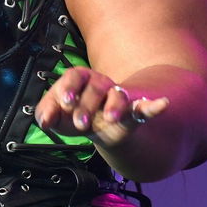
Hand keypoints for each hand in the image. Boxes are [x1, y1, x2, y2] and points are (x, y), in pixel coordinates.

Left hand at [34, 66, 168, 147]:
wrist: (97, 130)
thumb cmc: (74, 115)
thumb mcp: (56, 117)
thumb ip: (46, 115)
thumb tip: (44, 120)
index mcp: (80, 80)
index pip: (74, 76)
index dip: (69, 88)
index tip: (65, 102)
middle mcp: (100, 84)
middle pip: (95, 88)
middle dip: (87, 105)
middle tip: (79, 124)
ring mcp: (117, 97)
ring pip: (118, 95)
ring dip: (114, 106)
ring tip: (109, 118)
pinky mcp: (132, 113)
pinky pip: (145, 107)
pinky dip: (154, 106)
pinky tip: (162, 104)